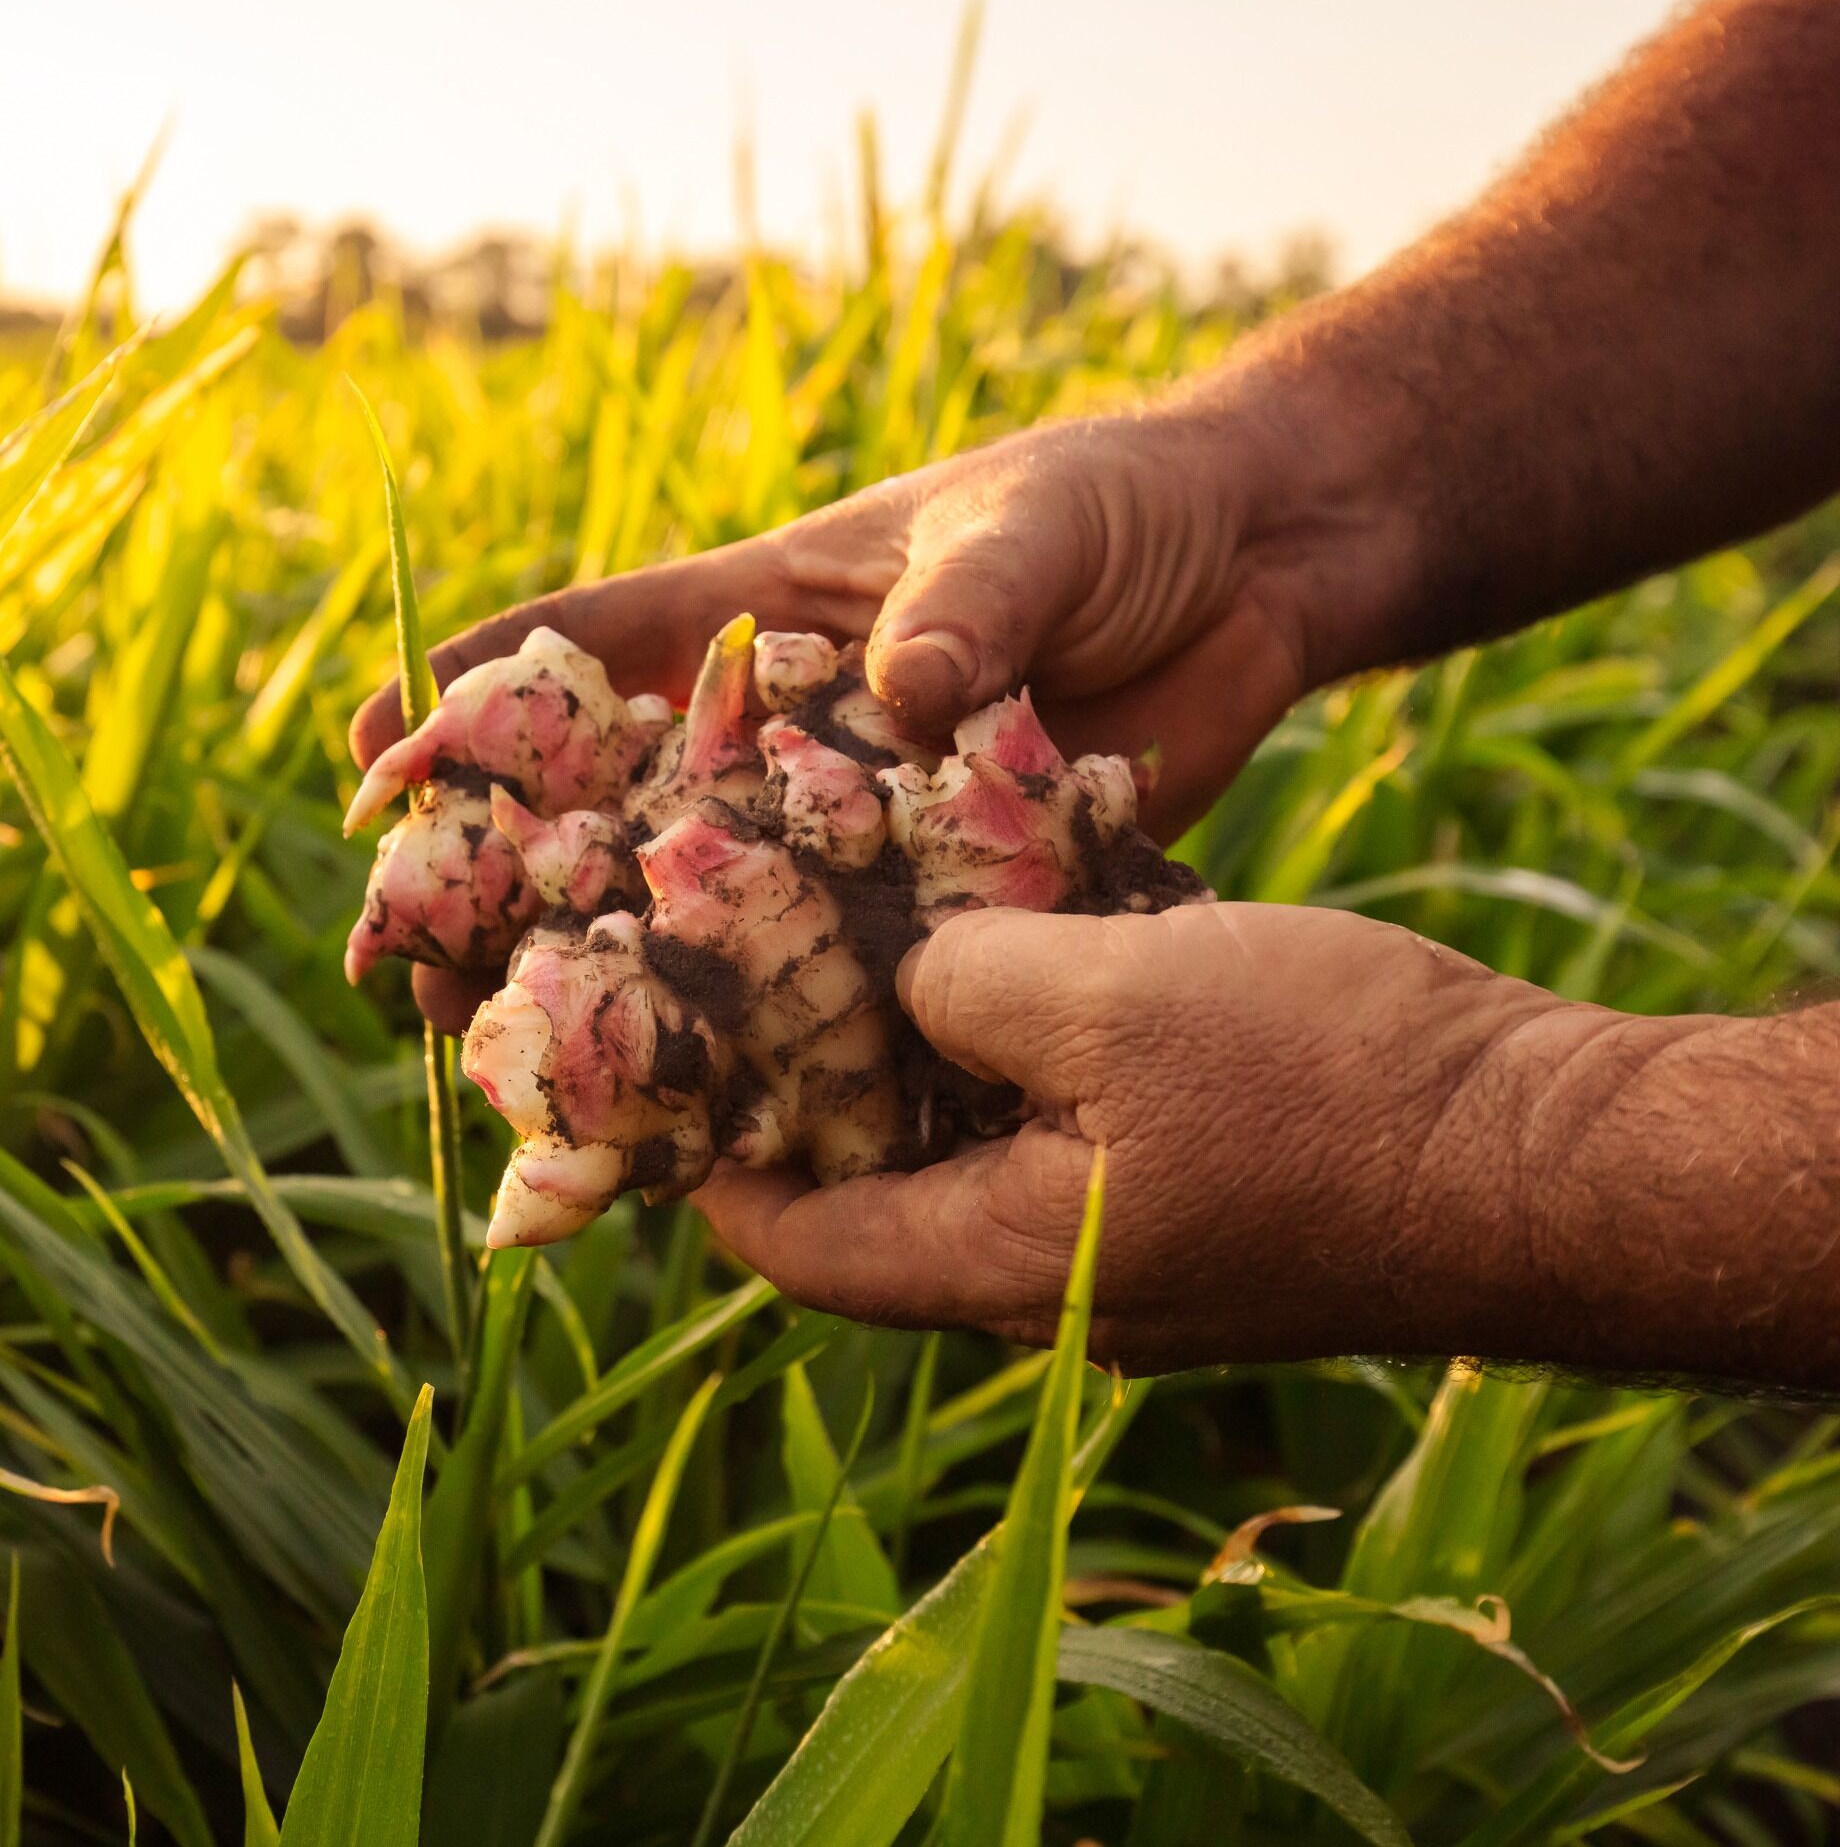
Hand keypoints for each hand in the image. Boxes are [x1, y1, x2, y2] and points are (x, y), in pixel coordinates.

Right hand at [351, 403, 1320, 1029]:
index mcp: (762, 612)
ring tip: (531, 1077)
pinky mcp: (948, 895)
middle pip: (611, 816)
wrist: (1261, 566)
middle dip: (507, 889)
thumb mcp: (1034, 528)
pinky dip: (793, 1043)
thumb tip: (899, 694)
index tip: (368, 765)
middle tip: (415, 980)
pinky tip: (730, 1121)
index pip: (579, 650)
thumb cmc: (1122, 508)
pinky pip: (850, 979)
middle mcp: (786, 732)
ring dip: (625, 992)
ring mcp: (859, 824)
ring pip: (711, 919)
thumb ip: (964, 604)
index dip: (466, 704)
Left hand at [693, 901, 1578, 1375]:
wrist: (1547, 1149)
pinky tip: (1011, 931)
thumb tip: (905, 978)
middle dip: (814, 1086)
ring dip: (923, 1045)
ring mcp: (1129, 1236)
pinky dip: (1024, 1037)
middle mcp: (1052, 1275)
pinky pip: (1068, 1117)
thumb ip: (966, 983)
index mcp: (1006, 1263)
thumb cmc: (1329, 1083)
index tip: (657, 1088)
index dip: (713, 1172)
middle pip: (878, 1191)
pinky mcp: (1195, 1184)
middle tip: (756, 973)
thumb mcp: (1112, 998)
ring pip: (976, 1142)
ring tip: (865, 929)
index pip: (802, 1249)